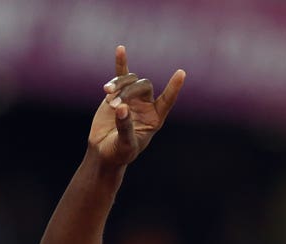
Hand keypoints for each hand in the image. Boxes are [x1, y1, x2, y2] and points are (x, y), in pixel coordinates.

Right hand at [88, 44, 184, 165]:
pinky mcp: (117, 93)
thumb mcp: (125, 144)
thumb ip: (125, 127)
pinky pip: (121, 75)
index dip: (173, 88)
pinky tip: (121, 49)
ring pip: (130, 80)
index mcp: (154, 119)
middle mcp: (146, 106)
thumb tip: (121, 108)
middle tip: (115, 106)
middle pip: (143, 86)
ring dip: (118, 85)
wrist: (103, 150)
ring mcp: (132, 98)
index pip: (167, 101)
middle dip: (128, 92)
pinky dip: (121, 63)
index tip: (181, 73)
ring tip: (107, 95)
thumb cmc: (119, 152)